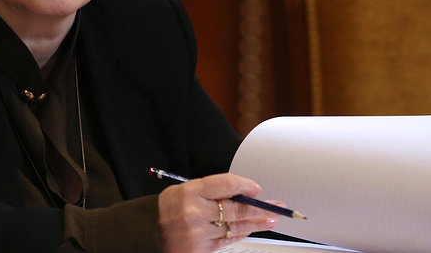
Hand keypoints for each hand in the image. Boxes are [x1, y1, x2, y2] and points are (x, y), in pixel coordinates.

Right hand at [158, 173, 277, 252]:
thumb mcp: (185, 190)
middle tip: (277, 207)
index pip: (225, 184)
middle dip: (259, 207)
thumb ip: (211, 191)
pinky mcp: (203, 248)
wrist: (153, 234)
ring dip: (257, 222)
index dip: (245, 185)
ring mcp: (199, 232)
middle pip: (236, 208)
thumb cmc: (173, 208)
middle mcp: (194, 212)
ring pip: (236, 225)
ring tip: (272, 219)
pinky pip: (229, 239)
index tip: (256, 188)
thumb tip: (243, 193)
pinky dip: (243, 232)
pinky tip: (254, 228)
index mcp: (190, 191)